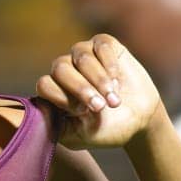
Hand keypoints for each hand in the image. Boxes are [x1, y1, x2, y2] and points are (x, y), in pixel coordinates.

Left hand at [37, 34, 160, 148]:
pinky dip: (109, 64)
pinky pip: (100, 44)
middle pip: (60, 68)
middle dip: (81, 88)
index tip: (82, 112)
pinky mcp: (104, 45)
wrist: (139, 121)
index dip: (61, 97)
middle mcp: (65, 70)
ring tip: (114, 100)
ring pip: (81, 56)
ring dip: (99, 80)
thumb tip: (41, 112)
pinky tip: (118, 80)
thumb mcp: (79, 136)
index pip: (45, 85)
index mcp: (54, 92)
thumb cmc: (105, 130)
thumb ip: (57, 126)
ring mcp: (83, 56)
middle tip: (100, 107)